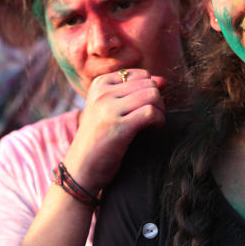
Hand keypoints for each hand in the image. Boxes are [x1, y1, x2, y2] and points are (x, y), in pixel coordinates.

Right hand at [62, 69, 165, 194]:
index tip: (142, 109)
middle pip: (150, 84)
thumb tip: (163, 80)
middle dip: (158, 102)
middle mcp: (102, 93)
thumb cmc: (102, 139)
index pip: (141, 74)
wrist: (80, 170)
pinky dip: (158, 122)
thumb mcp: (114, 109)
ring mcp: (108, 108)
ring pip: (153, 96)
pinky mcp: (118, 126)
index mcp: (100, 84)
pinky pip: (151, 113)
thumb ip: (137, 92)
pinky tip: (151, 132)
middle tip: (150, 120)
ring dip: (160, 112)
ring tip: (150, 126)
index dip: (149, 91)